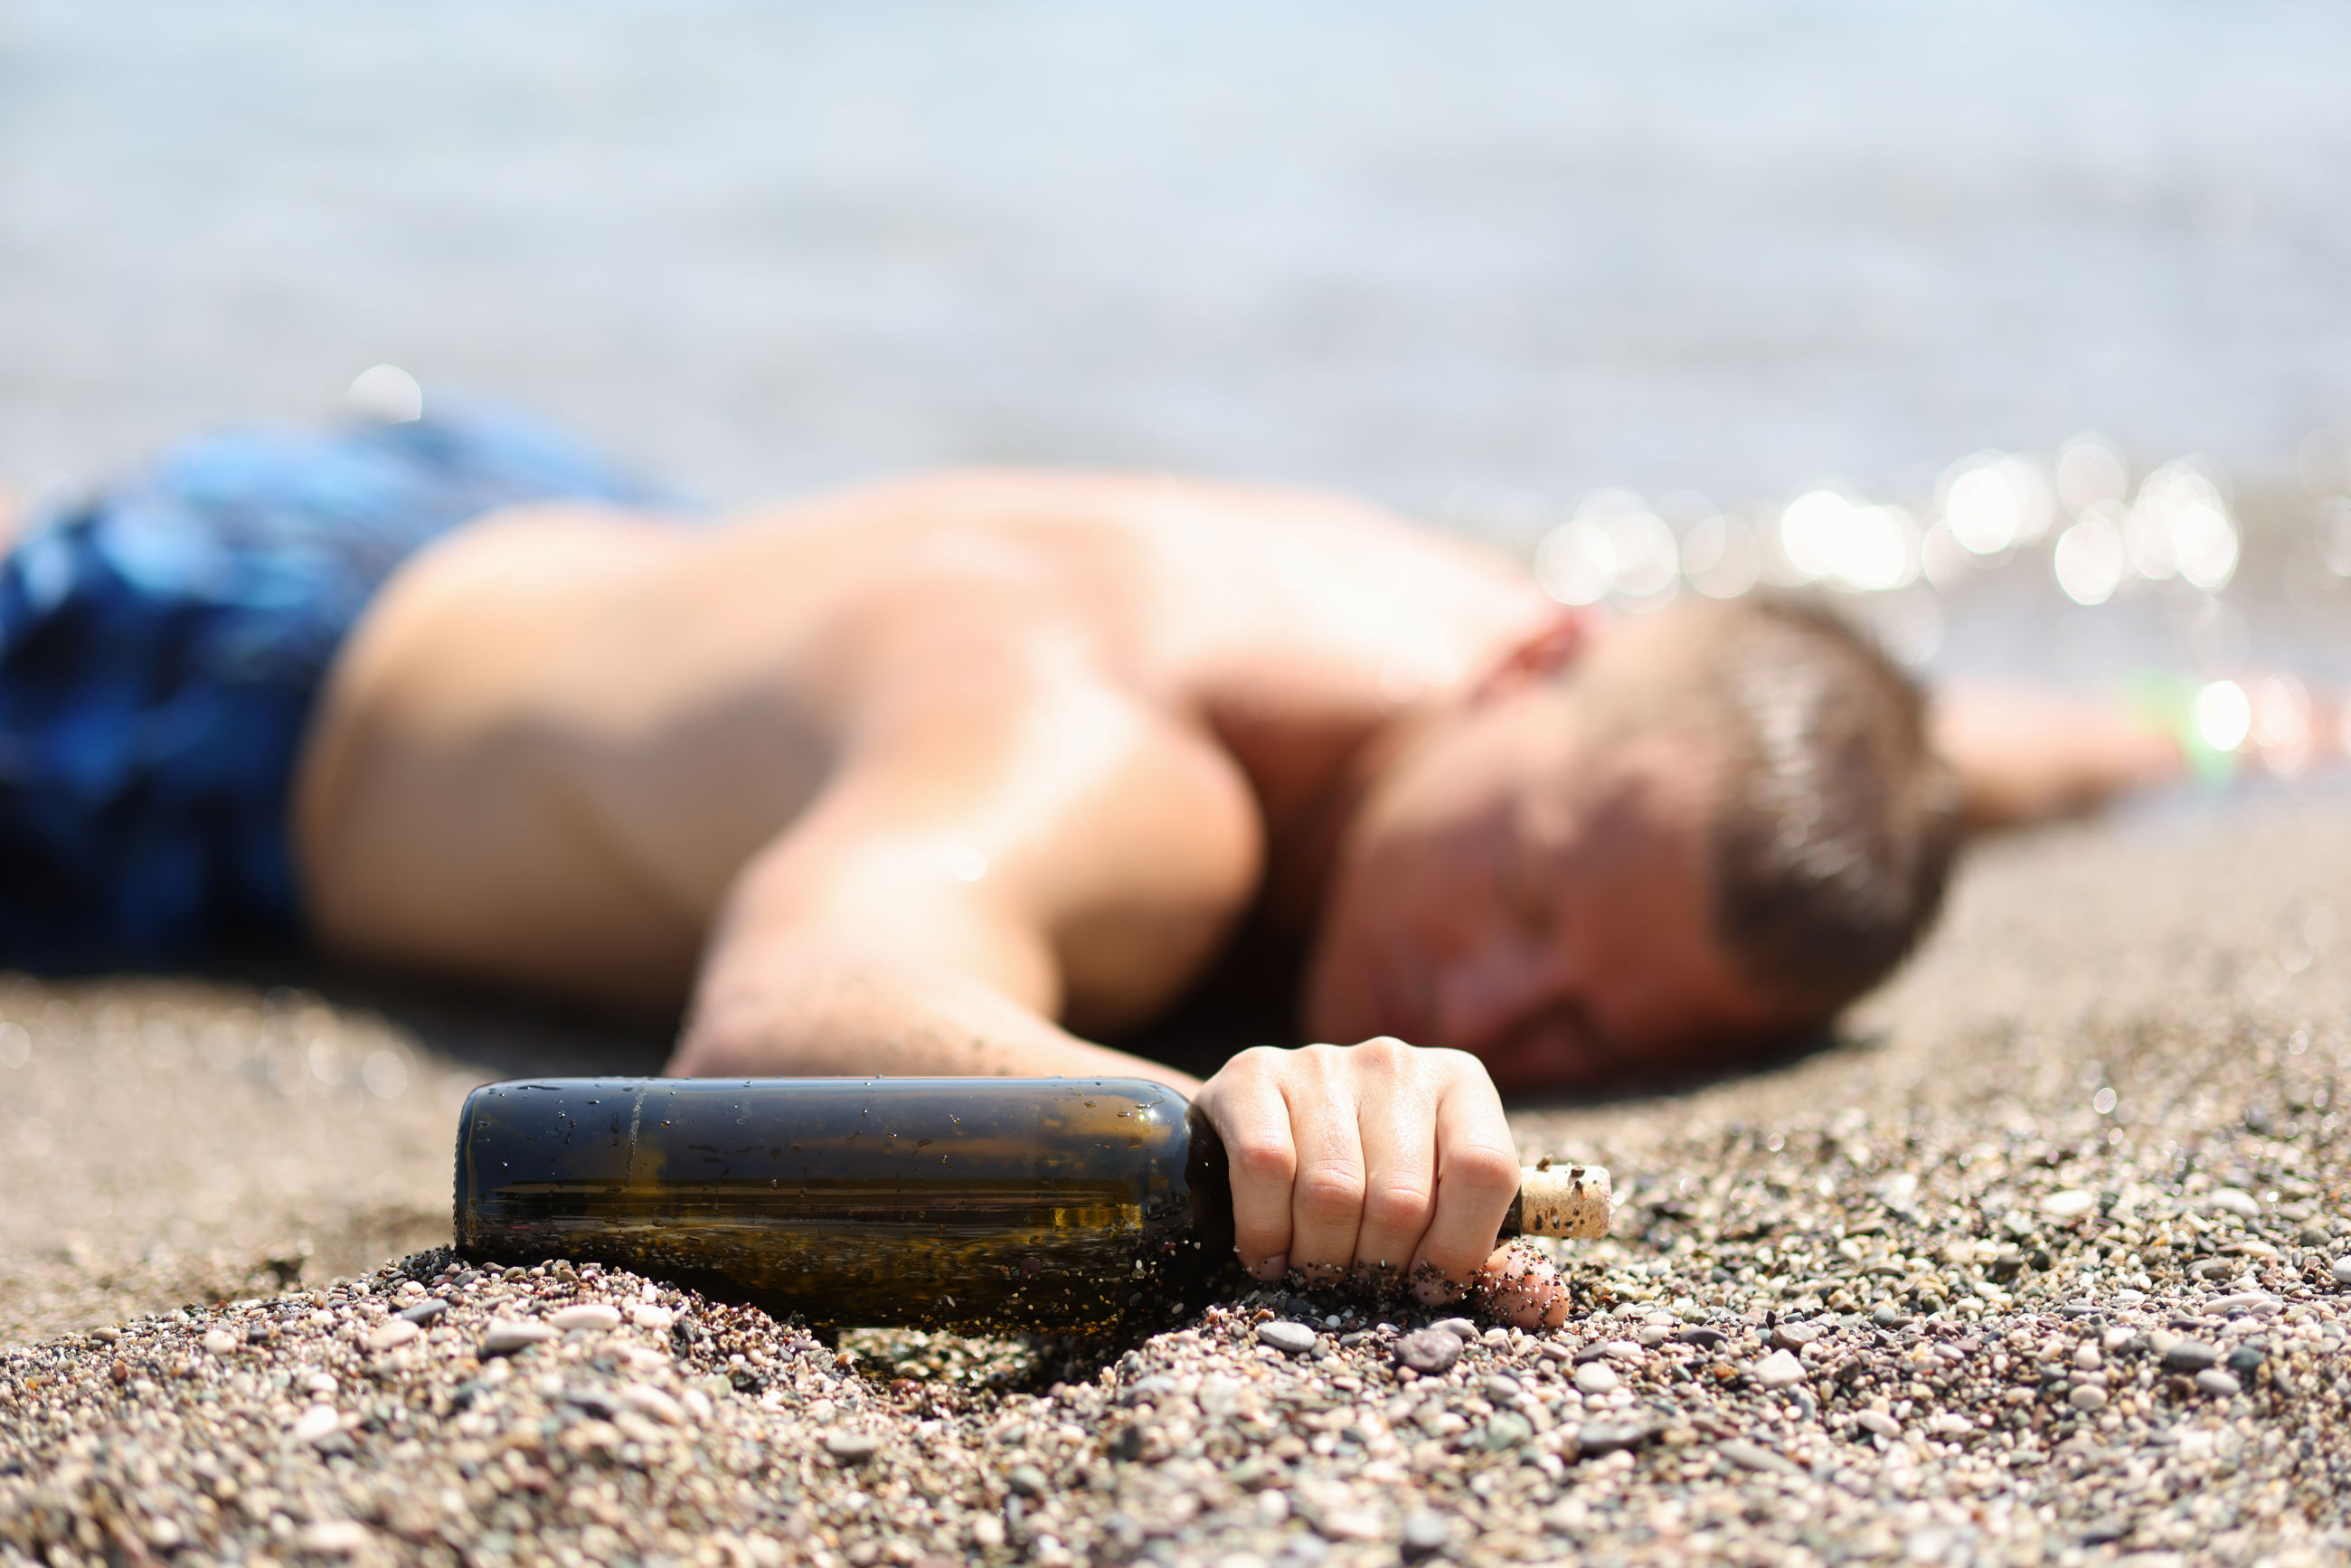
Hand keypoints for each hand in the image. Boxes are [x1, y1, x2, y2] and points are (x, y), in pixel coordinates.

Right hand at [1192, 1036, 1569, 1326]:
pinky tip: (1269, 1252)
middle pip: (1402, 1198)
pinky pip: (1264, 1168)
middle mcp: (1397, 1062)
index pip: (1485, 1170)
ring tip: (1314, 1271)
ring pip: (1330, 1192)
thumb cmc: (1374, 1183)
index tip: (1426, 1286)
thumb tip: (1547, 1306)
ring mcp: (1322, 1061)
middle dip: (1379, 1266)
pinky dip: (1266, 1231)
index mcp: (1461, 1085)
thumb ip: (1496, 1263)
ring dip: (1320, 1258)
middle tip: (1360, 1284)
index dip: (1459, 1247)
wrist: (1268, 1131)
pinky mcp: (1253, 1072)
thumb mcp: (1444, 1214)